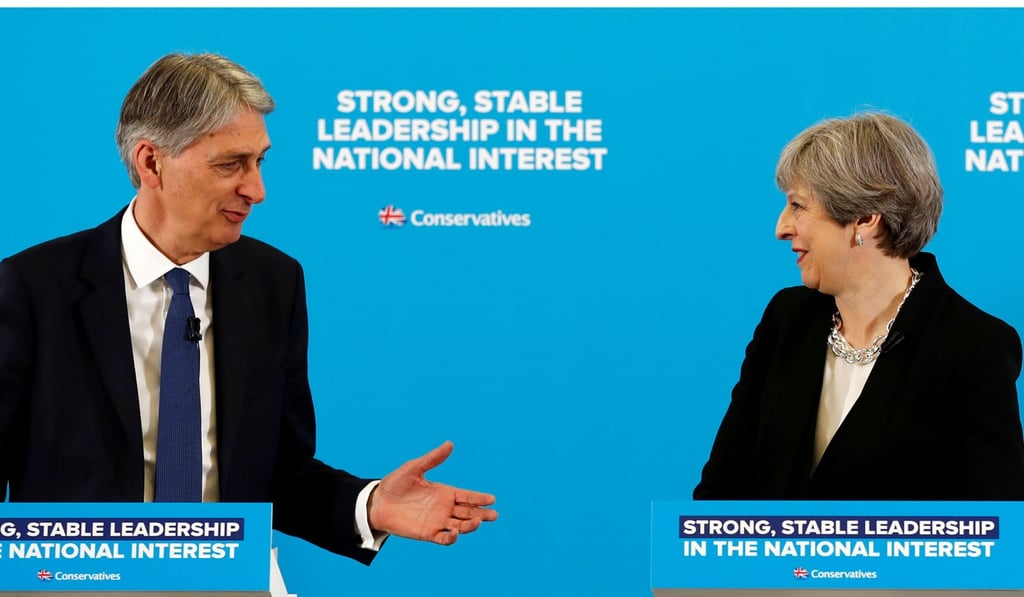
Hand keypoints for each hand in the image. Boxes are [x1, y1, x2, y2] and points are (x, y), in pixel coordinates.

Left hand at [368, 440, 497, 545]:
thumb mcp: (413, 468)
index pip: (467, 496)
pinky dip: (451, 538)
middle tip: (494, 515)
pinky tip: (454, 533)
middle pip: (469, 512)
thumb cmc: (395, 484)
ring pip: (460, 526)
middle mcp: (444, 508)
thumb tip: (450, 443)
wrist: (377, 503)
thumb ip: (432, 459)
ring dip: (470, 526)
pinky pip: (443, 539)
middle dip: (482, 514)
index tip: (492, 499)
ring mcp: (437, 522)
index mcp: (444, 492)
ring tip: (477, 522)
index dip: (479, 498)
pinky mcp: (427, 533)